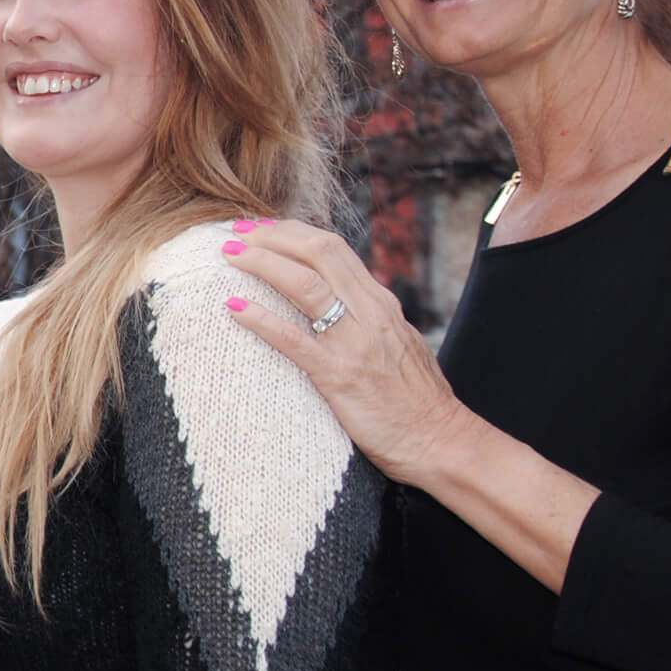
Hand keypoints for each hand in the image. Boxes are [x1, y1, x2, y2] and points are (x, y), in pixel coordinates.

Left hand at [220, 218, 473, 487]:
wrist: (441, 442)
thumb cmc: (416, 400)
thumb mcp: (397, 343)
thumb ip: (368, 319)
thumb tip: (334, 300)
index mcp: (380, 303)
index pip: (332, 249)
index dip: (291, 233)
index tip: (260, 228)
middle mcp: (370, 313)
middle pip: (317, 253)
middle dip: (272, 236)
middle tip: (236, 232)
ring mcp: (356, 343)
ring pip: (304, 285)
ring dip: (262, 263)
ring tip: (229, 255)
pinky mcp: (341, 376)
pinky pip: (293, 340)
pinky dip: (261, 319)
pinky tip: (234, 308)